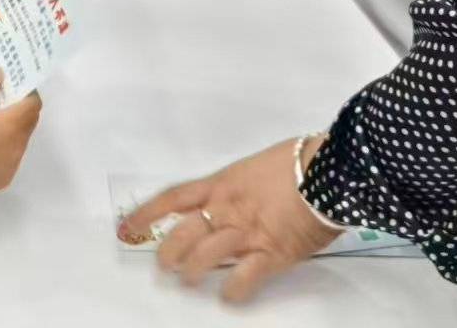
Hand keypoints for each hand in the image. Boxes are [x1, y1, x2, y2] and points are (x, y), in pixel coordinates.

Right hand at [0, 69, 42, 191]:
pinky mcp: (3, 179)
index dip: (26, 95)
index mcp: (13, 123)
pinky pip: (8, 160)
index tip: (12, 90)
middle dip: (17, 113)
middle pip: (27, 124)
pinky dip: (1, 151)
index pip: (33, 104)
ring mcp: (12, 165)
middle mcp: (18, 145)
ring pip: (18, 143)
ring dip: (9, 133)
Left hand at [119, 137, 339, 302]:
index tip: (126, 227)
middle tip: (163, 266)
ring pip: (204, 258)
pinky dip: (233, 291)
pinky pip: (243, 279)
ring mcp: (246, 233)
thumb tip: (237, 198)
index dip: (147, 214)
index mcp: (222, 183)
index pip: (173, 198)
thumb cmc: (299, 161)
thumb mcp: (259, 166)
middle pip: (183, 234)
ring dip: (192, 273)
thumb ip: (241, 185)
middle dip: (167, 253)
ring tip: (189, 281)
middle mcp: (227, 209)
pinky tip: (229, 296)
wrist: (330, 170)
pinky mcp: (271, 254)